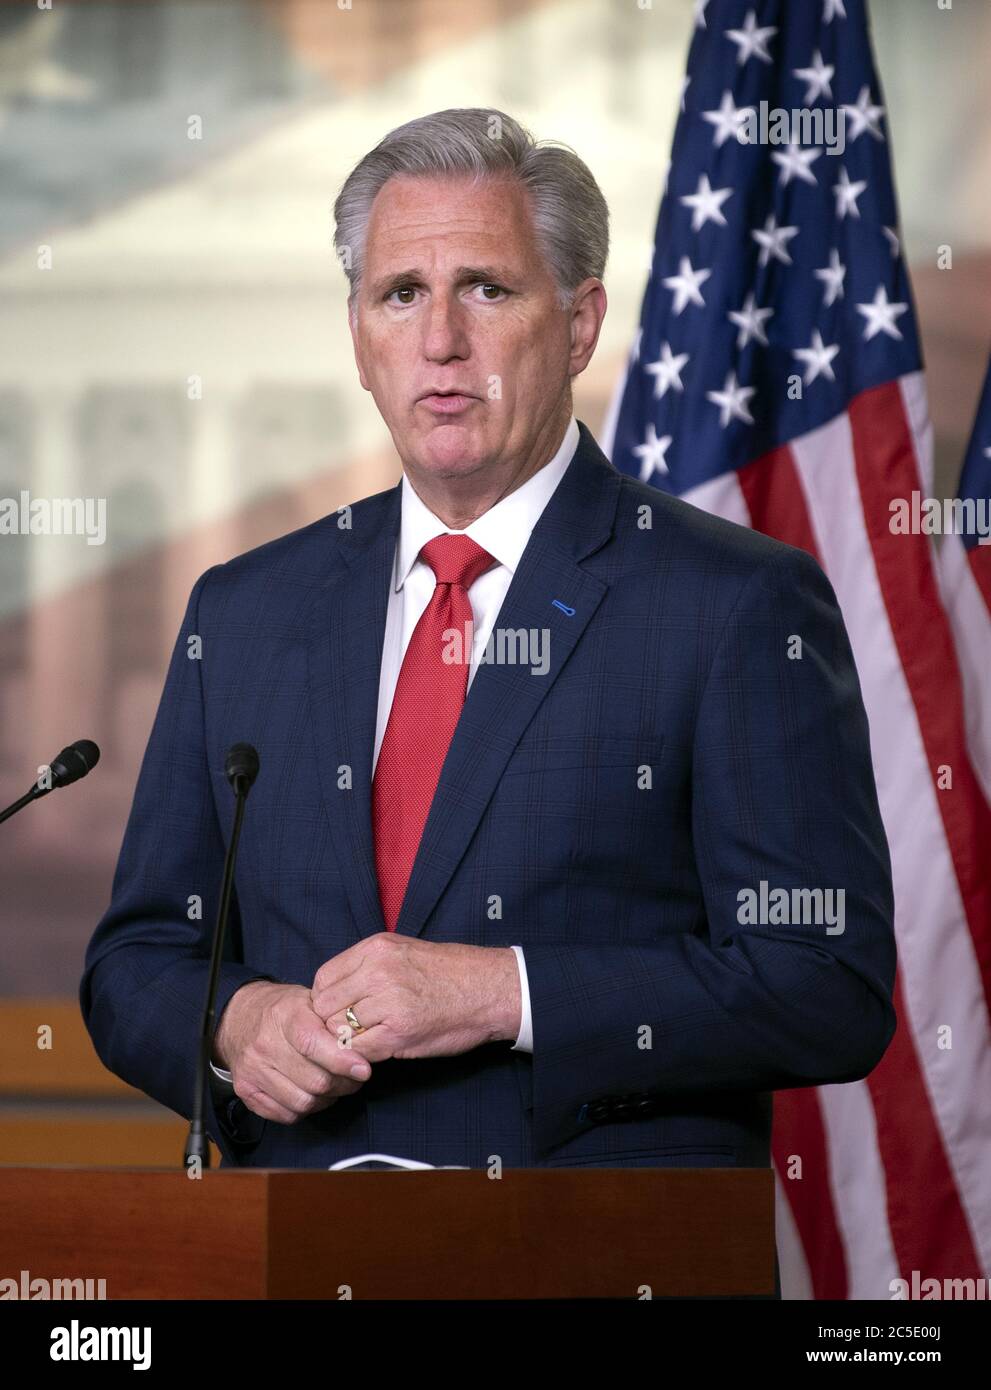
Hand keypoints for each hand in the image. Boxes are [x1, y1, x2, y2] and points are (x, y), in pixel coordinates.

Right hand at [213, 980, 372, 1124]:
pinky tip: (312, 1093)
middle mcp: (264, 1045)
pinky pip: (286, 1114)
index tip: (363, 1069)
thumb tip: (365, 1044)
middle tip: (354, 1076)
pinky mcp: (246, 1091)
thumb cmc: (285, 1010)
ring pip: (303, 1102)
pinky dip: (306, 1109)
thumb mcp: (311, 1000)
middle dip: (343, 1083)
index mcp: (285, 1016)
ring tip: (334, 1085)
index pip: (313, 1044)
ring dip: (327, 1099)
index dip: (341, 1060)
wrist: (239, 1019)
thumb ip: (335, 1020)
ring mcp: (252, 1071)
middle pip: (315, 1080)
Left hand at [310, 935, 520, 1062]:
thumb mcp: (403, 951)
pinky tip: (380, 1050)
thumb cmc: (450, 972)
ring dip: (348, 1041)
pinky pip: (358, 1050)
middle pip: (324, 1006)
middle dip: (333, 1022)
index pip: (323, 979)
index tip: (340, 1010)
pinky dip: (363, 1055)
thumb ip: (367, 966)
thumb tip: (334, 992)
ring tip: (368, 1040)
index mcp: (375, 949)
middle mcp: (377, 971)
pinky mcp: (399, 1033)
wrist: (491, 988)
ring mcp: (388, 1002)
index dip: (326, 1000)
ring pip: (338, 1030)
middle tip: (351, 1031)